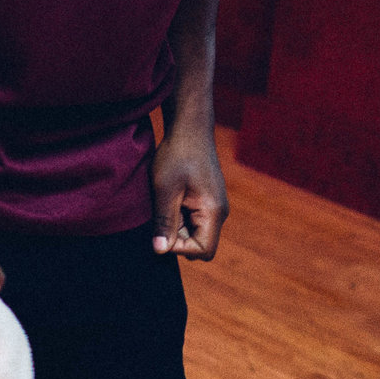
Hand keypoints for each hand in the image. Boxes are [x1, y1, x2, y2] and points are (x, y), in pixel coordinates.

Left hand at [150, 129, 226, 258]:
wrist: (190, 128)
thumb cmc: (177, 154)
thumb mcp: (165, 189)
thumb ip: (164, 221)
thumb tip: (160, 250)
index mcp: (213, 211)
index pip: (203, 251)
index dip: (180, 248)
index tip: (162, 230)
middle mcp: (219, 212)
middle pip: (200, 245)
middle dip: (179, 238)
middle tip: (164, 214)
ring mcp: (215, 206)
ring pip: (195, 233)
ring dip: (177, 226)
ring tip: (166, 202)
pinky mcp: (208, 200)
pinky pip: (195, 220)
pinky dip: (180, 216)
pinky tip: (171, 198)